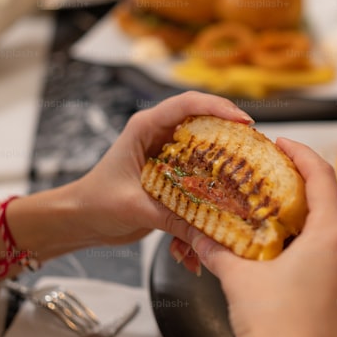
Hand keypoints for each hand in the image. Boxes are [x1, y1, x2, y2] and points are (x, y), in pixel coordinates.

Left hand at [63, 92, 252, 246]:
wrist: (80, 219)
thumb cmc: (95, 202)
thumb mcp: (135, 207)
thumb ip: (172, 217)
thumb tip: (208, 232)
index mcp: (146, 127)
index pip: (187, 104)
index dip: (218, 107)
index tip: (244, 121)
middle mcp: (160, 135)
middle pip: (204, 122)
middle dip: (232, 134)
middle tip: (256, 148)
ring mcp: (168, 154)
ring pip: (206, 149)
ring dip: (225, 162)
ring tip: (248, 173)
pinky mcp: (173, 175)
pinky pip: (199, 175)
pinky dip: (210, 190)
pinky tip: (220, 208)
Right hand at [181, 138, 336, 336]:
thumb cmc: (277, 327)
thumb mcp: (240, 280)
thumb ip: (217, 249)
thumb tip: (196, 232)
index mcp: (331, 235)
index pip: (322, 175)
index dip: (300, 152)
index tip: (280, 143)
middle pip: (330, 200)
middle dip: (301, 183)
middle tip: (272, 174)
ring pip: (333, 228)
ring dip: (307, 215)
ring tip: (274, 211)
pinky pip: (335, 253)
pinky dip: (312, 242)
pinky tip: (285, 250)